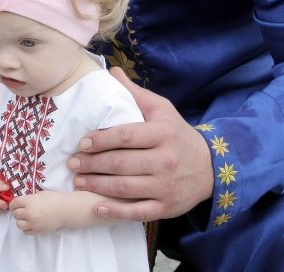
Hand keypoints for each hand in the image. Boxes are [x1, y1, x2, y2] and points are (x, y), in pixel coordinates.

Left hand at [9, 191, 67, 234]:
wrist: (64, 210)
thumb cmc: (53, 199)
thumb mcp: (38, 194)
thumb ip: (28, 199)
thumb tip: (20, 202)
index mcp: (28, 201)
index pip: (13, 204)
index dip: (13, 204)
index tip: (16, 204)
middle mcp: (28, 213)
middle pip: (15, 214)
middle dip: (17, 212)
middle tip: (22, 210)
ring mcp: (33, 223)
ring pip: (18, 224)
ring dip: (21, 221)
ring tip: (27, 217)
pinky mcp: (37, 230)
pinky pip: (26, 232)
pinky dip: (27, 228)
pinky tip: (31, 223)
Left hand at [68, 67, 214, 221]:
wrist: (210, 167)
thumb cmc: (177, 134)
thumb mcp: (162, 109)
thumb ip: (135, 93)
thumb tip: (112, 71)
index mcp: (163, 134)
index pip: (126, 136)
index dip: (101, 139)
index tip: (82, 142)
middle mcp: (165, 160)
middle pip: (121, 163)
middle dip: (93, 164)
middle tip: (73, 163)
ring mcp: (166, 186)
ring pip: (125, 188)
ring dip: (97, 186)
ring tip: (78, 180)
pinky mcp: (166, 207)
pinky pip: (138, 212)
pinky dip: (116, 212)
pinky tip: (97, 207)